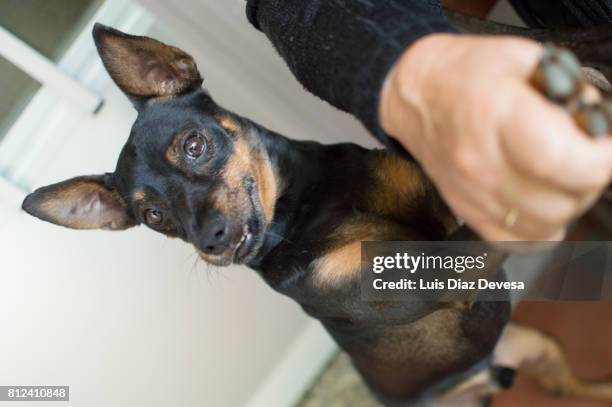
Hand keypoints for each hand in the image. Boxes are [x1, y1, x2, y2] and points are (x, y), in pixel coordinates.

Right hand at [380, 34, 611, 240]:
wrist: (416, 97)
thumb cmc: (465, 74)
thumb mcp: (523, 58)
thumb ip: (570, 90)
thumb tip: (597, 126)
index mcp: (496, 114)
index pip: (568, 162)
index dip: (603, 159)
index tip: (603, 144)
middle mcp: (480, 161)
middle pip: (562, 200)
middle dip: (589, 179)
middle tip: (583, 154)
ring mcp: (471, 192)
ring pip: (546, 225)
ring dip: (567, 203)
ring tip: (561, 175)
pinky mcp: (466, 211)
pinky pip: (520, 242)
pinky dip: (541, 226)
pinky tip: (540, 200)